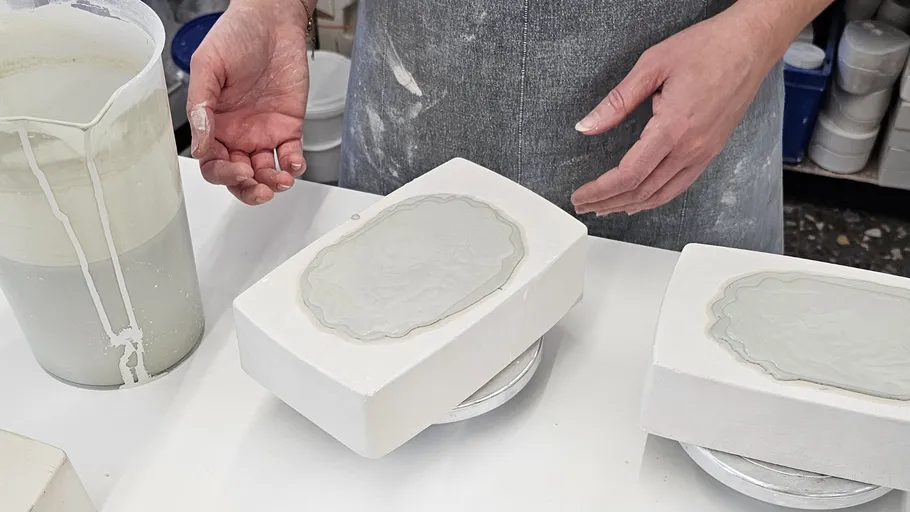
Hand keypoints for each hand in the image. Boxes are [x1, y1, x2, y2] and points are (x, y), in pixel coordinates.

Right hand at [186, 0, 309, 204]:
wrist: (271, 20)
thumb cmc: (234, 36)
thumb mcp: (207, 66)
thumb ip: (201, 105)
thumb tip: (201, 144)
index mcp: (213, 124)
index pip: (213, 163)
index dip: (222, 175)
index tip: (236, 171)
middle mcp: (237, 133)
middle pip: (239, 176)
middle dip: (249, 189)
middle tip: (260, 189)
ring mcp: (263, 132)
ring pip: (266, 172)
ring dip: (272, 183)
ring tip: (281, 180)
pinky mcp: (288, 126)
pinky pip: (291, 155)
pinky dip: (293, 165)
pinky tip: (294, 164)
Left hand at [570, 12, 774, 215]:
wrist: (751, 44)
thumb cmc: (707, 48)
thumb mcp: (652, 65)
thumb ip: (617, 101)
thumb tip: (587, 126)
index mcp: (672, 128)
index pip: (629, 174)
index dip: (600, 190)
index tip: (580, 196)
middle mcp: (691, 148)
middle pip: (642, 191)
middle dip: (608, 202)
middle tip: (584, 205)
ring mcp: (704, 153)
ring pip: (662, 194)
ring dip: (630, 205)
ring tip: (605, 208)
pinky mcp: (712, 151)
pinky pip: (680, 185)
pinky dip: (656, 198)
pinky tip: (640, 199)